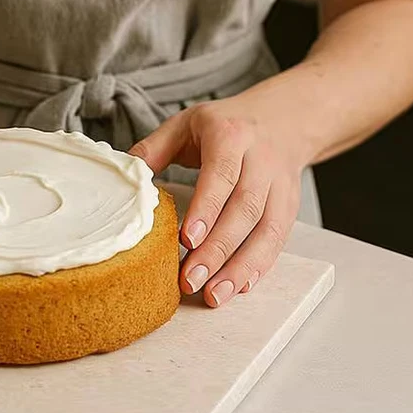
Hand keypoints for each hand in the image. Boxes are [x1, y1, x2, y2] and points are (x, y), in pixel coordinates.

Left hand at [129, 96, 306, 308]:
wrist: (283, 117)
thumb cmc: (225, 124)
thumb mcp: (186, 124)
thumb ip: (153, 149)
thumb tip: (123, 178)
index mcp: (231, 136)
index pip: (221, 176)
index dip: (206, 209)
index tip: (186, 240)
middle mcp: (261, 161)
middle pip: (245, 209)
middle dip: (218, 249)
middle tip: (191, 279)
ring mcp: (280, 186)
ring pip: (267, 230)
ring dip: (241, 267)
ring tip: (214, 294)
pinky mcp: (290, 207)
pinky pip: (278, 240)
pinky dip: (260, 266)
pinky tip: (239, 287)